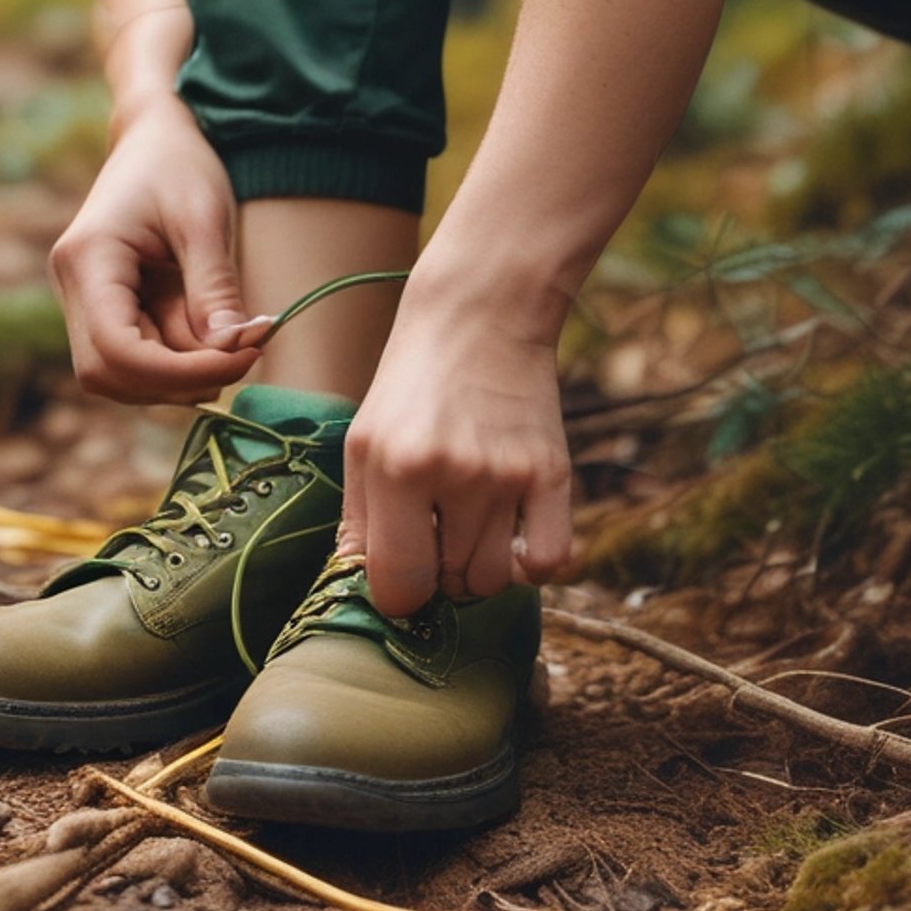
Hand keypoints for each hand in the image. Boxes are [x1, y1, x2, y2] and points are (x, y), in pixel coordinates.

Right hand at [49, 89, 265, 404]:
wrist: (154, 137)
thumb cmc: (180, 165)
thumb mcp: (204, 220)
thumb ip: (214, 289)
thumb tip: (233, 351)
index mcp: (87, 260)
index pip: (116, 351)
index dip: (179, 372)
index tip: (242, 358)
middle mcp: (73, 289)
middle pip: (111, 375)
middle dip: (180, 379)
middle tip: (244, 352)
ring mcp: (85, 303)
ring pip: (124, 378)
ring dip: (184, 373)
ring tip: (235, 335)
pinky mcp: (107, 311)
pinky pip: (138, 359)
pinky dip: (180, 360)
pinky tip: (215, 334)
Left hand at [340, 280, 572, 616]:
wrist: (480, 315)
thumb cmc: (411, 382)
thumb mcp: (363, 442)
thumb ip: (358, 519)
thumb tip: (360, 584)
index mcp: (395, 470)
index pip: (399, 585)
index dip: (396, 596)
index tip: (399, 576)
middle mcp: (453, 477)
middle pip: (450, 586)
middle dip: (437, 576)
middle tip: (433, 537)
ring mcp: (507, 476)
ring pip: (495, 580)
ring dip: (478, 569)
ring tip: (467, 529)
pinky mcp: (552, 472)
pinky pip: (551, 562)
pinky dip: (532, 567)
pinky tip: (513, 541)